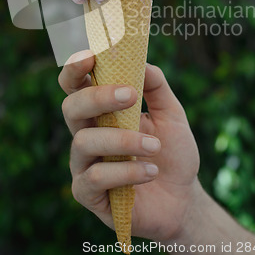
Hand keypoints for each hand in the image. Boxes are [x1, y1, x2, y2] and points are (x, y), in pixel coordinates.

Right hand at [58, 50, 199, 242]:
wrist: (183, 198)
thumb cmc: (172, 152)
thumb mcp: (170, 114)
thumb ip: (156, 86)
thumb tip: (141, 62)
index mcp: (101, 112)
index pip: (76, 85)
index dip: (75, 69)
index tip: (92, 56)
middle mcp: (87, 134)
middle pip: (71, 107)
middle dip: (97, 97)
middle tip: (129, 95)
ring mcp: (84, 164)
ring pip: (84, 142)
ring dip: (122, 140)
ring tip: (154, 146)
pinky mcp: (88, 194)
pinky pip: (95, 177)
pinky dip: (126, 172)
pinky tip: (150, 172)